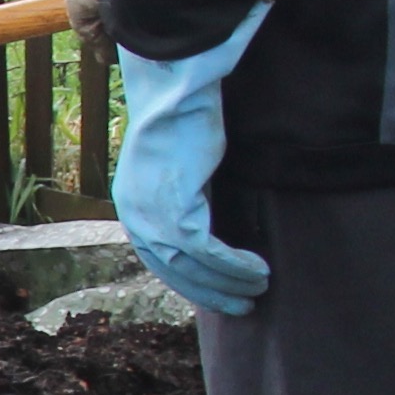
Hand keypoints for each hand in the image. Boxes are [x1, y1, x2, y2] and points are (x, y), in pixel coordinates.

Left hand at [113, 6, 271, 321]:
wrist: (175, 89)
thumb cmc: (184, 118)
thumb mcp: (183, 165)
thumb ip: (190, 195)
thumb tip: (209, 217)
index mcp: (135, 207)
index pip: (161, 260)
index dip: (192, 282)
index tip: (219, 294)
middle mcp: (138, 216)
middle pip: (175, 272)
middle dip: (212, 293)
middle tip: (244, 304)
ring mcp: (153, 215)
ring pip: (193, 267)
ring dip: (229, 281)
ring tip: (260, 286)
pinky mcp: (176, 208)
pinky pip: (208, 252)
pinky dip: (234, 264)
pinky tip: (257, 268)